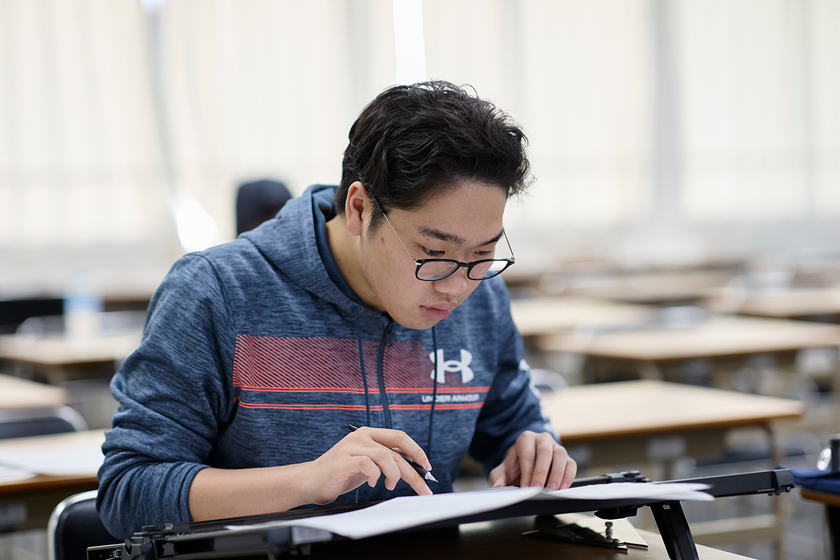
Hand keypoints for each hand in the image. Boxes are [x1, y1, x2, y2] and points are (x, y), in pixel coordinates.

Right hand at [303, 427, 432, 504]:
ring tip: (390, 486)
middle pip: (396, 449)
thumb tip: (413, 467)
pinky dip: (376, 476)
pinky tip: (373, 483)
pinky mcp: (343, 461)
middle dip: (413, 470)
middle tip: (422, 486)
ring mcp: (351, 447)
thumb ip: (385, 461)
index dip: (416, 451)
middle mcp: (360, 436)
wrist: (310, 481)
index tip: (426, 467)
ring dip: (394, 474)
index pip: (399, 436)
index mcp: (368, 434)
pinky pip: (368, 465)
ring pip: (385, 456)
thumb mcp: (367, 464)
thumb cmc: (340, 474)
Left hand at [488, 431, 575, 490]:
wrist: (526, 463)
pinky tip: (562, 487)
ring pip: (560, 455)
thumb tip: (497, 487)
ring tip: (552, 490)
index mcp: (525, 439)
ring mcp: (556, 447)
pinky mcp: (566, 457)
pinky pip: (571, 464)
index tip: (525, 487)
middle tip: (538, 489)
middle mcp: (542, 439)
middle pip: (545, 452)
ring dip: (557, 474)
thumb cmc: (515, 466)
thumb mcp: (503, 471)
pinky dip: (568, 476)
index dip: (527, 471)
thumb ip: (498, 477)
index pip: (527, 454)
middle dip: (541, 472)